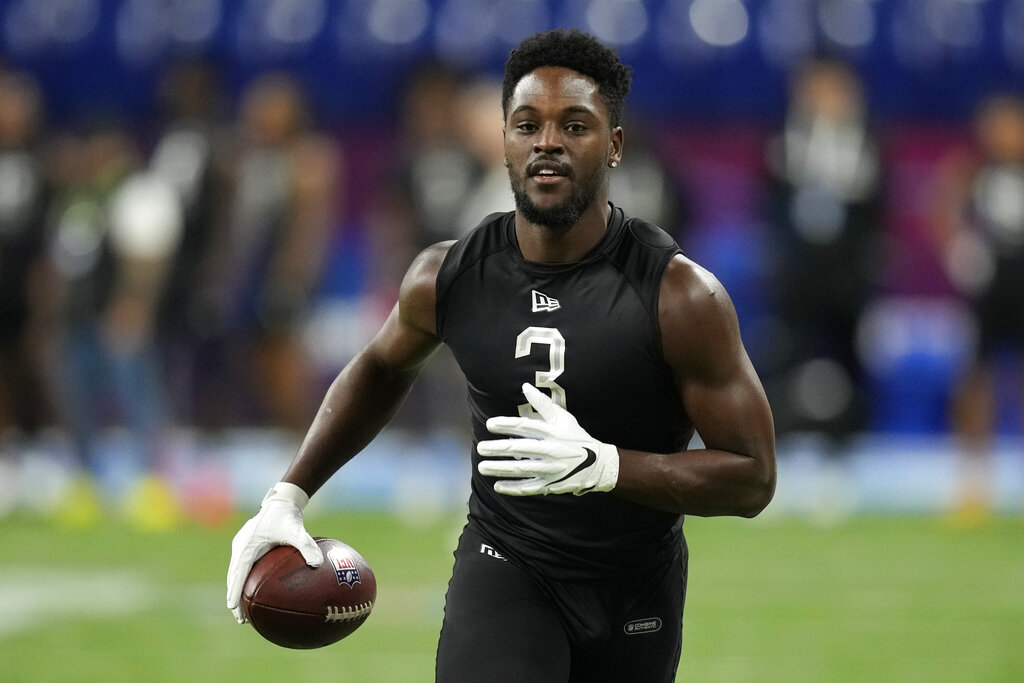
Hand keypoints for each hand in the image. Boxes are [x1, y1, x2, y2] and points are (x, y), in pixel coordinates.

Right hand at [226, 482, 323, 623]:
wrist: (282, 500)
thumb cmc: (287, 515)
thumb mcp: (297, 530)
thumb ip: (306, 545)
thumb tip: (318, 564)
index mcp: (247, 546)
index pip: (237, 574)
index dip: (235, 593)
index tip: (235, 610)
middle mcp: (241, 547)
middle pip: (233, 578)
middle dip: (236, 598)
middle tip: (242, 619)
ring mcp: (242, 547)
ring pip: (237, 574)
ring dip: (239, 591)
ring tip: (246, 611)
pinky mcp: (248, 546)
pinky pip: (244, 567)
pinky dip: (246, 581)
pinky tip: (258, 591)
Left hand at [477, 383, 618, 495]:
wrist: (597, 464)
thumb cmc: (576, 437)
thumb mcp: (563, 418)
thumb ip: (542, 404)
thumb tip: (525, 386)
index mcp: (552, 432)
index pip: (525, 426)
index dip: (506, 425)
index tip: (490, 424)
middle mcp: (550, 450)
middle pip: (519, 449)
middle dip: (498, 448)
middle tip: (481, 448)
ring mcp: (549, 469)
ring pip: (521, 469)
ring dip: (500, 469)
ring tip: (482, 467)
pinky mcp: (550, 484)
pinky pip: (529, 488)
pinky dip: (513, 488)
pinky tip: (497, 486)